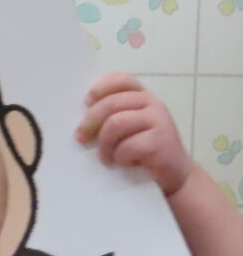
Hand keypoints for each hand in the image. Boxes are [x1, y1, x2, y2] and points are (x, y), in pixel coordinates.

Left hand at [77, 73, 191, 198]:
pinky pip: (128, 146)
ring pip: (116, 123)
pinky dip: (120, 158)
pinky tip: (124, 163)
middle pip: (111, 104)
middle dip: (90, 122)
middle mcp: (152, 103)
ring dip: (104, 144)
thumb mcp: (128, 130)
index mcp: (142, 97)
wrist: (175, 175)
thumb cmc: (144, 153)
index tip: (87, 102)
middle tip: (81, 138)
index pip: (122, 80)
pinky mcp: (161, 142)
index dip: (101, 88)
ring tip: (106, 158)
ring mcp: (158, 121)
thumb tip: (81, 119)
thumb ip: (112, 117)